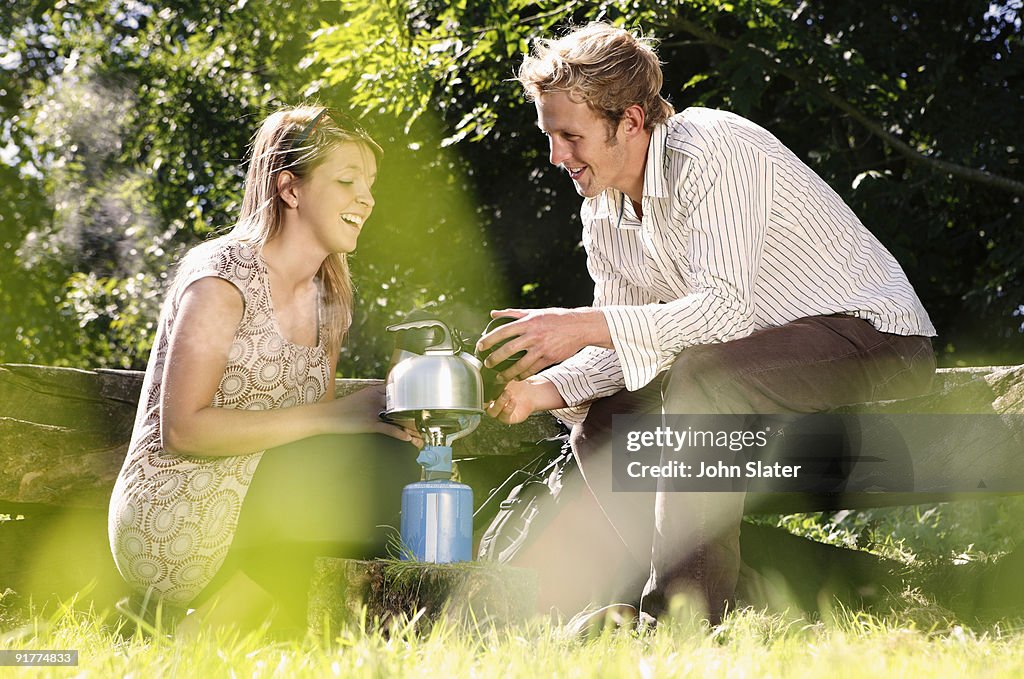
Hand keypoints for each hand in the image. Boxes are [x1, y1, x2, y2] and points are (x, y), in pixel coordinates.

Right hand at [328, 385, 422, 446]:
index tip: (417, 399)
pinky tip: (406, 438)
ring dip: (408, 423)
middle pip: (398, 402)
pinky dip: (398, 433)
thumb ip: (373, 397)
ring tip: (418, 429)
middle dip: (410, 409)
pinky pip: (388, 428)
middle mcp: (374, 398)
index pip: (395, 389)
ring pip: (396, 416)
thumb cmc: (342, 409)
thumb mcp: (360, 398)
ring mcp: (372, 411)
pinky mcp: (369, 424)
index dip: (407, 394)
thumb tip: (385, 401)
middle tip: (422, 414)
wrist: (327, 416)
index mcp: (372, 390)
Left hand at [475, 308, 611, 381]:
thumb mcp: (534, 312)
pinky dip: (523, 375)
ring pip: (520, 364)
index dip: (489, 340)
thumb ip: (512, 313)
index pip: (502, 331)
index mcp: (528, 322)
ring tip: (500, 377)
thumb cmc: (556, 318)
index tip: (480, 346)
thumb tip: (493, 314)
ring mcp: (541, 348)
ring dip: (507, 373)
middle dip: (494, 359)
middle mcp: (533, 335)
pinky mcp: (549, 358)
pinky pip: (533, 370)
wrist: (579, 326)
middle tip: (487, 364)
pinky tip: (517, 377)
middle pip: (508, 350)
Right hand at [484, 376, 566, 424]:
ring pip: (492, 413)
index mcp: (489, 395)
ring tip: (507, 393)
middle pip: (483, 406)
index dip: (478, 393)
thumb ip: (497, 373)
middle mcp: (493, 405)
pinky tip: (513, 400)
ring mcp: (500, 412)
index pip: (478, 396)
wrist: (533, 392)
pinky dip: (508, 409)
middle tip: (498, 389)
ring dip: (499, 403)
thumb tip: (490, 362)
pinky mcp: (510, 418)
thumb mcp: (506, 376)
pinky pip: (505, 417)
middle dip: (488, 398)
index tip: (483, 386)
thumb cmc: (518, 385)